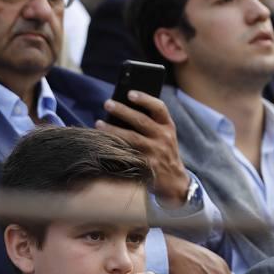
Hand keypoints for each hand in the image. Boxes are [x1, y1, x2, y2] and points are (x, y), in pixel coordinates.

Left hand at [96, 91, 190, 206]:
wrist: (174, 180)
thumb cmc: (162, 150)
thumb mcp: (163, 135)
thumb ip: (149, 122)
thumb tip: (119, 109)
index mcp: (168, 126)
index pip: (159, 108)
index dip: (145, 99)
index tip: (129, 93)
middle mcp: (163, 138)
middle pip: (141, 121)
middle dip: (123, 111)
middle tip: (107, 103)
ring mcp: (155, 153)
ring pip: (132, 138)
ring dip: (113, 130)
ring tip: (98, 123)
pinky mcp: (146, 166)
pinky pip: (127, 155)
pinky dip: (113, 148)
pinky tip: (100, 143)